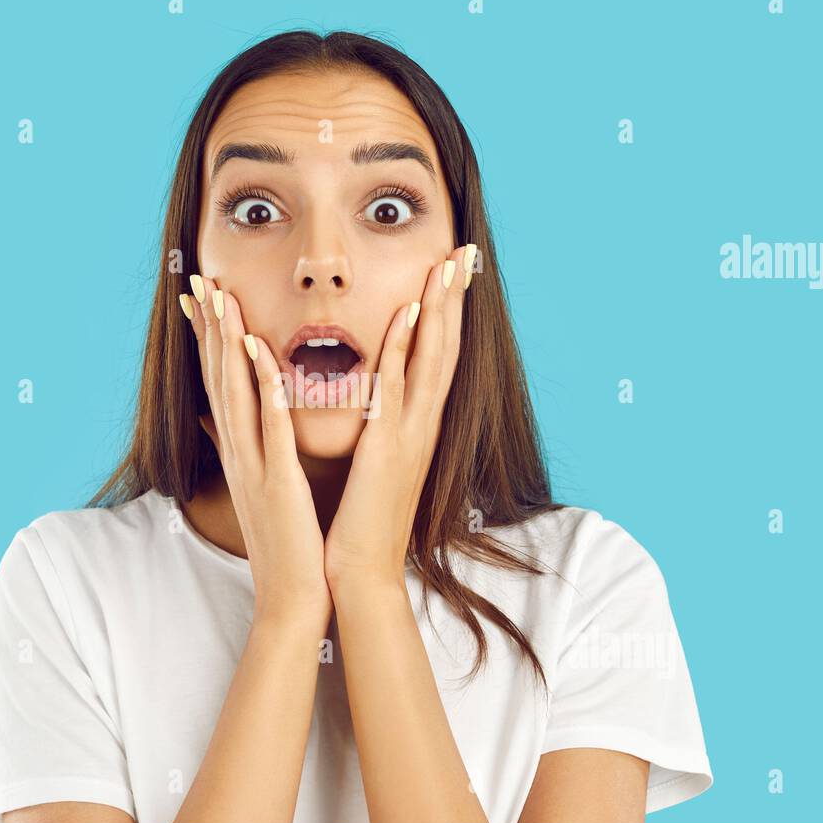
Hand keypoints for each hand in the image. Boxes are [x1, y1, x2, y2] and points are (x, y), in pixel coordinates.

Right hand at [181, 274, 333, 635]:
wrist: (292, 597)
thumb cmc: (285, 544)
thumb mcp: (259, 490)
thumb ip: (244, 453)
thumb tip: (223, 425)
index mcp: (238, 454)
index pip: (218, 386)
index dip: (208, 341)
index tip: (200, 298)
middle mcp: (238, 453)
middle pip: (217, 380)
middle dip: (209, 328)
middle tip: (200, 280)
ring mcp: (253, 465)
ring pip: (235, 393)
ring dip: (226, 343)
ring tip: (222, 297)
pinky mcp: (278, 480)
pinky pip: (269, 425)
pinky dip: (263, 385)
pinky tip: (259, 350)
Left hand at [323, 244, 475, 590]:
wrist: (359, 572)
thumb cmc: (359, 522)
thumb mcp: (371, 465)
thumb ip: (376, 429)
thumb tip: (372, 402)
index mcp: (416, 427)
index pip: (436, 358)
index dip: (446, 314)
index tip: (450, 272)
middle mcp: (422, 425)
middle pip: (446, 348)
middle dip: (455, 298)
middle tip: (464, 251)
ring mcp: (410, 435)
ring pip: (432, 359)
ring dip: (440, 309)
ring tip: (448, 264)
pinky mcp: (387, 448)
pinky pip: (397, 388)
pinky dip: (404, 348)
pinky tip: (407, 312)